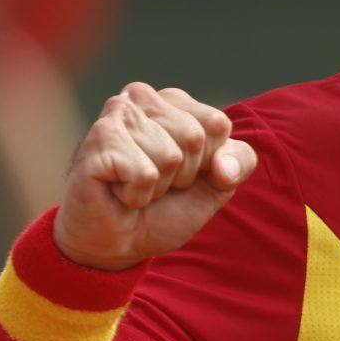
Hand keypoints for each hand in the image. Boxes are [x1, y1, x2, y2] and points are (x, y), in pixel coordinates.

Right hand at [53, 83, 255, 269]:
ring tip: (134, 186)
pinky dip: (137, 195)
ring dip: (158, 186)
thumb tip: (223, 166)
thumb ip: (239, 163)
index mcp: (173, 100)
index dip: (207, 162)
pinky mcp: (99, 139)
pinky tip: (118, 190)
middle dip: (182, 174)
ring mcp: (117, 114)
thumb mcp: (217, 184)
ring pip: (170, 157)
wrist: (119, 243)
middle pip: (195, 138)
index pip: (218, 125)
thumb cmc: (165, 208)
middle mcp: (142, 97)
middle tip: (153, 182)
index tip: (180, 173)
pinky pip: (145, 174)